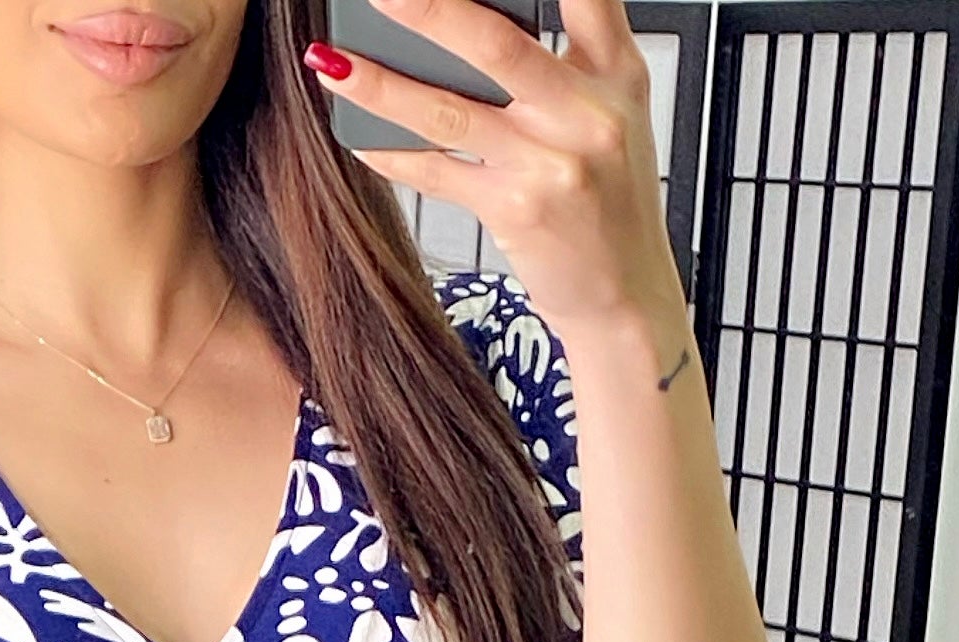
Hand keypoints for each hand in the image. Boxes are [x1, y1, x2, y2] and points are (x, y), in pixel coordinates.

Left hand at [305, 0, 685, 354]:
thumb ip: (568, 58)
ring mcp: (549, 163)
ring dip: (382, 85)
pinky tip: (357, 136)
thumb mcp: (612, 114)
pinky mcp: (516, 211)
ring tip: (332, 62)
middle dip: (430, 10)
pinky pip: (438, 174)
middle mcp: (586, 110)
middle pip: (497, 43)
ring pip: (451, 111)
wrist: (627, 295)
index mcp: (616, 70)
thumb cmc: (610, 199)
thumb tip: (472, 21)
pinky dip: (391, 155)